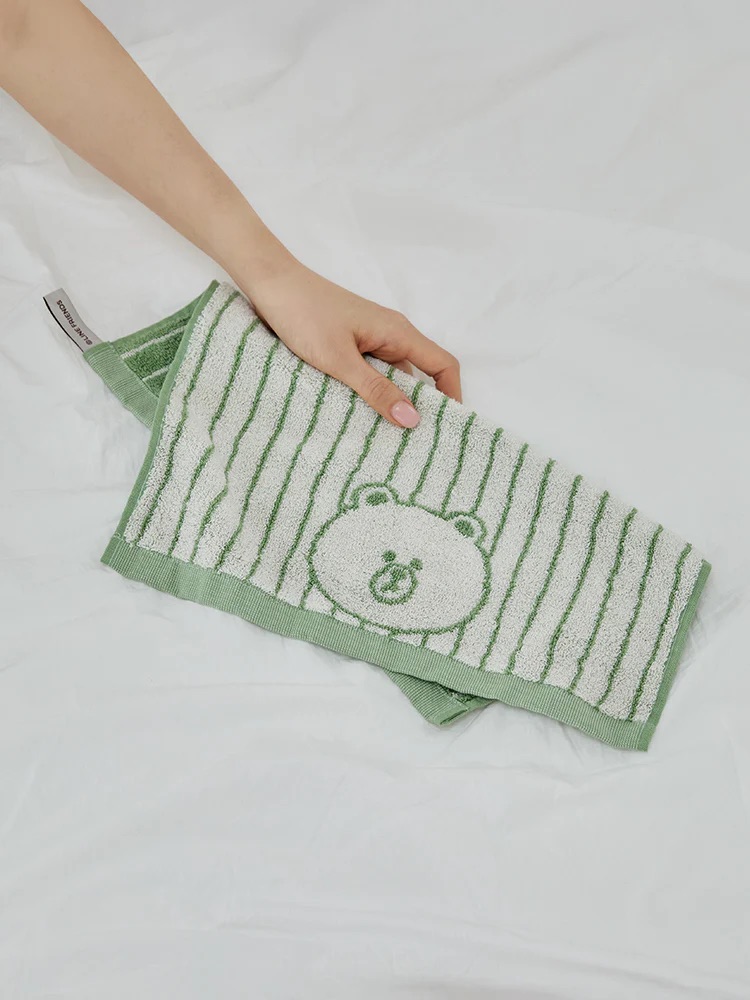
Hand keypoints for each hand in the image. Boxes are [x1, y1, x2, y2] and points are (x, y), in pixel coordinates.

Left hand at [243, 258, 461, 426]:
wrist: (270, 284)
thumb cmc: (304, 315)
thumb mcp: (339, 360)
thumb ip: (375, 390)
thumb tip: (412, 419)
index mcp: (397, 332)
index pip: (443, 365)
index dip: (452, 395)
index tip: (447, 428)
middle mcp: (390, 335)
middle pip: (420, 374)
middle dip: (420, 407)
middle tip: (413, 444)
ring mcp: (370, 338)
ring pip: (392, 376)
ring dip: (391, 402)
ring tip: (384, 437)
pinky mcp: (350, 343)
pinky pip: (371, 372)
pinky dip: (370, 392)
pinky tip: (358, 414)